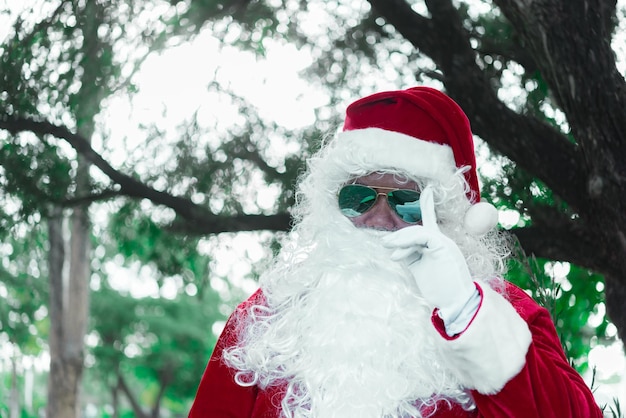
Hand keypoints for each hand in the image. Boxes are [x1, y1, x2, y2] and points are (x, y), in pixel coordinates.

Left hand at [381, 187, 477, 323]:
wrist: (456, 303)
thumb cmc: (440, 289)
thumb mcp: (420, 270)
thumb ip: (411, 256)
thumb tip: (396, 249)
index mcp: (438, 245)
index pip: (432, 220)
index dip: (428, 205)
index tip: (427, 190)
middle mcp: (442, 240)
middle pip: (418, 229)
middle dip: (400, 235)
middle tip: (384, 242)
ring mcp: (444, 242)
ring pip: (418, 232)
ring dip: (400, 239)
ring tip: (387, 247)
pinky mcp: (443, 246)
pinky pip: (422, 236)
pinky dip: (407, 241)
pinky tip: (396, 251)